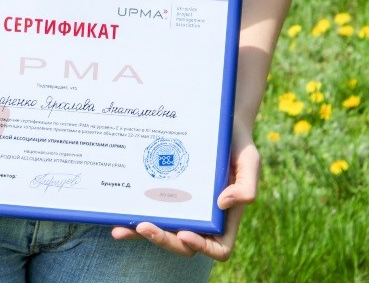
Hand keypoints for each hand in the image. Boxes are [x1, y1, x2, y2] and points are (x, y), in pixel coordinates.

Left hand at [110, 121, 259, 261]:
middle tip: (145, 227)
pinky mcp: (166, 194)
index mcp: (225, 217)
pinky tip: (118, 217)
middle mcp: (202, 217)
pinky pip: (152, 210)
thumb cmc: (237, 144)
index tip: (186, 233)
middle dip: (164, 240)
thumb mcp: (250, 161)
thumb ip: (246, 186)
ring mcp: (183, 207)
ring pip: (163, 230)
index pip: (218, 247)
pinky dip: (135, 217)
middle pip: (184, 244)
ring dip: (142, 234)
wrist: (217, 121)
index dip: (202, 247)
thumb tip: (223, 204)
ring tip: (121, 229)